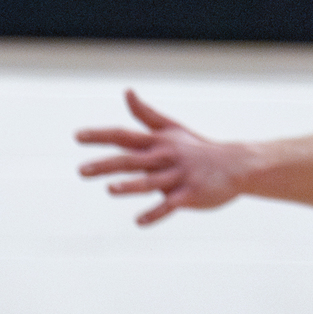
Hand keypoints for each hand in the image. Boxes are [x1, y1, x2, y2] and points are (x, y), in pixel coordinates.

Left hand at [77, 90, 244, 224]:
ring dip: (131, 186)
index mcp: (157, 142)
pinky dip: (155, 213)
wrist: (235, 165)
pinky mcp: (190, 195)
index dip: (101, 136)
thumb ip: (145, 114)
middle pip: (131, 160)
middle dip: (106, 165)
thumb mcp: (171, 128)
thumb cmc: (196, 147)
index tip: (77, 137)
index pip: (124, 136)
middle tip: (81, 171)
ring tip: (110, 189)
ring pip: (151, 182)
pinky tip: (138, 222)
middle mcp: (165, 157)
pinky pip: (170, 205)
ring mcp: (178, 176)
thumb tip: (126, 91)